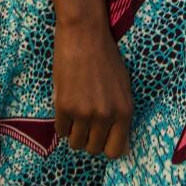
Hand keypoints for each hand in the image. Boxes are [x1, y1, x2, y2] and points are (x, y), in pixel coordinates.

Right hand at [53, 16, 132, 158]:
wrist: (84, 34)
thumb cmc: (106, 57)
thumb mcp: (123, 86)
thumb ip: (121, 114)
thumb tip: (120, 145)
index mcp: (124, 111)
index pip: (116, 151)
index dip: (106, 147)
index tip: (100, 138)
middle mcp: (106, 116)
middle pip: (93, 149)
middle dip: (88, 139)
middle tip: (85, 122)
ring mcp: (84, 113)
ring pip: (75, 143)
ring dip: (74, 132)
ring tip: (75, 114)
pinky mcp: (64, 107)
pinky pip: (60, 130)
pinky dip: (62, 122)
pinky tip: (65, 106)